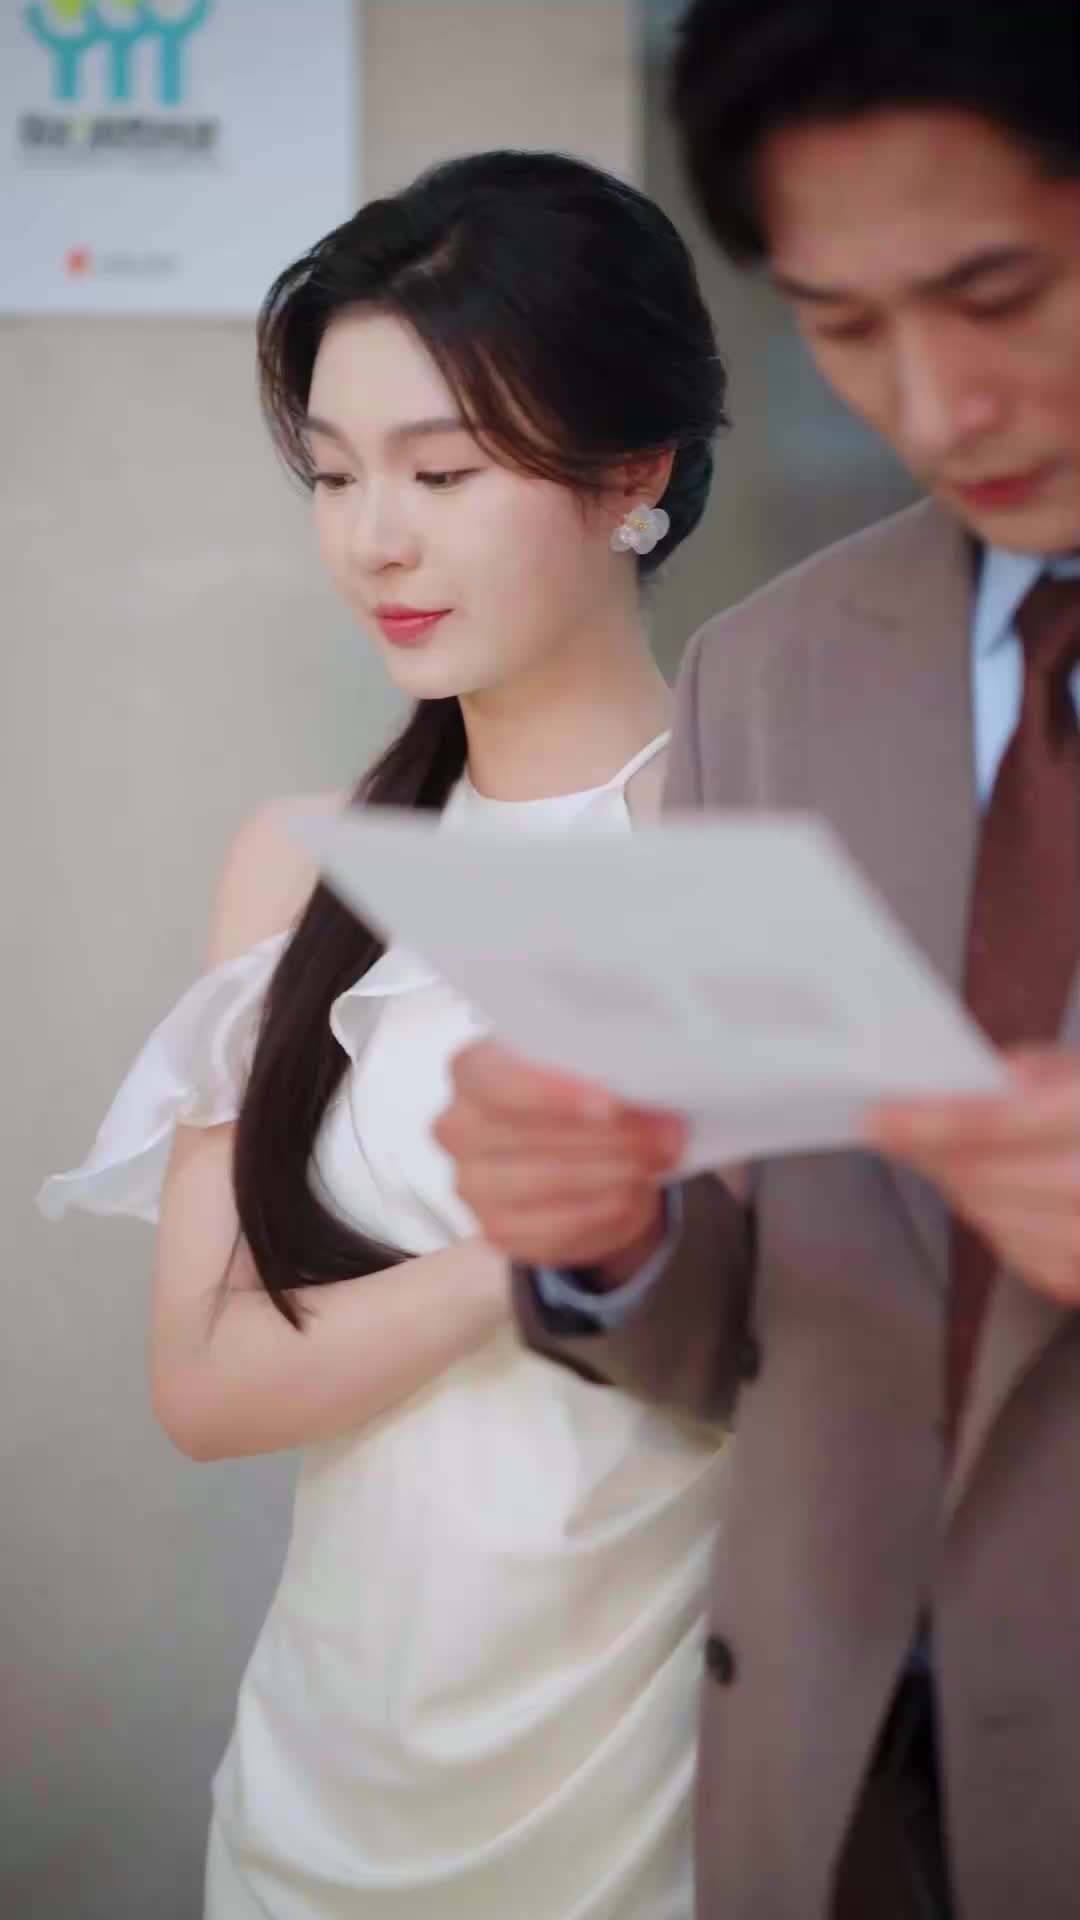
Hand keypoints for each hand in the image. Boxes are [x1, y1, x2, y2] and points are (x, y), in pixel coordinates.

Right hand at [435, 1040, 685, 1275]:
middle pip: (529, 1136)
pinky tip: (635, 1193)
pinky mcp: (497, 1231)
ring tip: (659, 1158)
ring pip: (547, 1182)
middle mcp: (457, 1128)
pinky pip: (557, 1228)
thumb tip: (648, 1097)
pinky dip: (605, 1210)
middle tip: (666, 1133)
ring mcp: (472, 1185)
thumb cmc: (577, 1099)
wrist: (573, 1156)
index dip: (551, 1094)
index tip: (608, 1105)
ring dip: (615, 1172)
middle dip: (608, 1136)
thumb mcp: (590, 1070)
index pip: (496, 1081)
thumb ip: (603, 1072)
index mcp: (473, 1071)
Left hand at [865, 1049, 1079, 1304]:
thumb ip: (1044, 1074)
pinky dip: (998, 1223)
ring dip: (961, 1188)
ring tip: (942, 1156)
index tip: (880, 1118)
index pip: (1006, 1121)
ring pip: (1000, 1221)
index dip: (934, 1121)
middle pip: (994, 1179)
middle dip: (936, 1154)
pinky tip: (996, 1194)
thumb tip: (986, 1082)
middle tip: (895, 1129)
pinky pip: (1026, 1256)